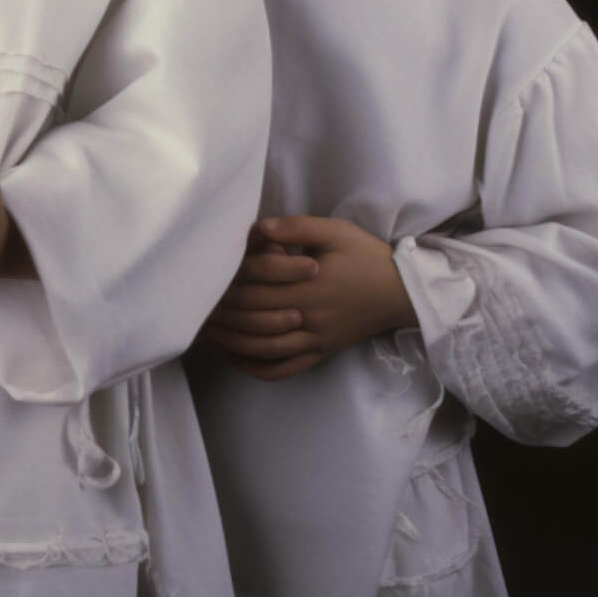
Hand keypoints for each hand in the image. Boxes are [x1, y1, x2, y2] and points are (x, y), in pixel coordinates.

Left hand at [200, 215, 416, 380]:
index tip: (202, 280)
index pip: (255, 291)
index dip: (226, 287)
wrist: (405, 291)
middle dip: (222, 316)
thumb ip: (295, 228)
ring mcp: (314, 340)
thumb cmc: (367, 256)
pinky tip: (237, 361)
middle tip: (192, 308)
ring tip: (204, 333)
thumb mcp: (334, 231)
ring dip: (232, 343)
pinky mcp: (322, 352)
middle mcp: (306, 318)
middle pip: (253, 320)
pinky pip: (286, 368)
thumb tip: (257, 227)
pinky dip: (258, 369)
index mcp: (306, 287)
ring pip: (265, 349)